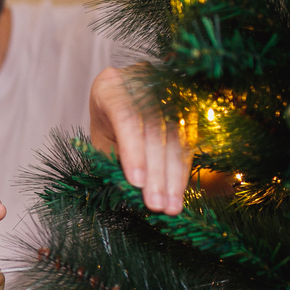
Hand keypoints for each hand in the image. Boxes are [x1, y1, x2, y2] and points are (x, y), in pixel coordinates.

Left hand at [90, 65, 191, 215]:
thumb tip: (135, 188)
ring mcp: (170, 92)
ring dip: (173, 177)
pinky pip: (188, 143)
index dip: (133, 150)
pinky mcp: (188, 107)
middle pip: (155, 131)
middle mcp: (144, 83)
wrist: (122, 100)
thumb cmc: (107, 125)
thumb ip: (112, 157)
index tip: (137, 182)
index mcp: (112, 87)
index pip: (127, 118)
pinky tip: (179, 192)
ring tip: (170, 206)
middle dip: (156, 172)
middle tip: (156, 205)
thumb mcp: (101, 140)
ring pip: (175, 138)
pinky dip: (183, 170)